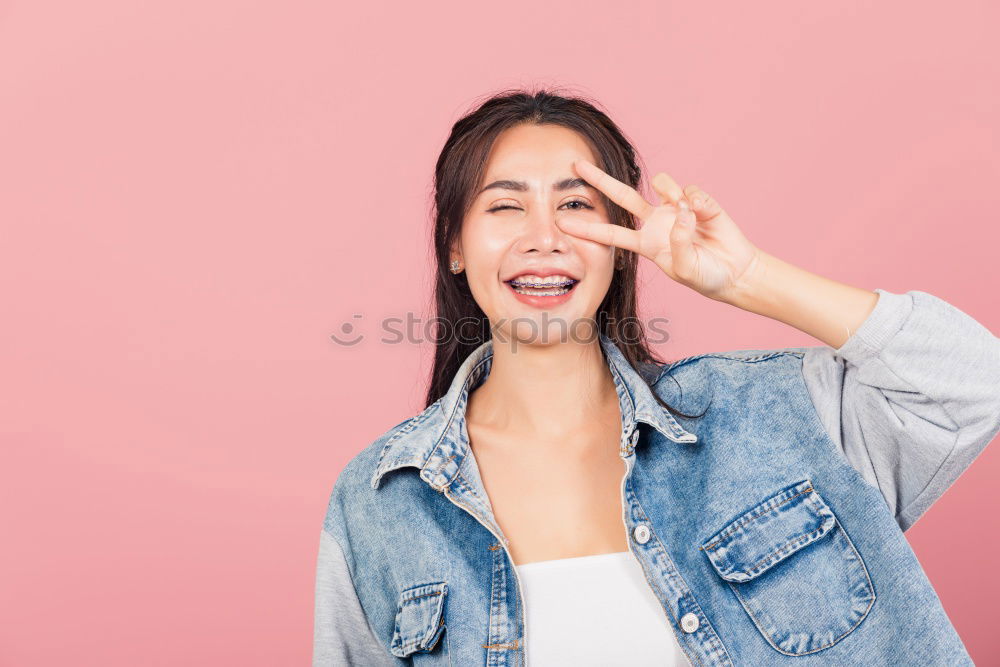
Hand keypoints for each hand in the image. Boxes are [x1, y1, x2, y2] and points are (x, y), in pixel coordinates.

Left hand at [556, 158, 762, 301]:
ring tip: (689, 212)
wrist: (735, 272)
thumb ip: (679, 243)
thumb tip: (681, 211)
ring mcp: (676, 209)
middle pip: (622, 196)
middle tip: (576, 165)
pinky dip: (698, 202)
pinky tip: (705, 215)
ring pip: (661, 182)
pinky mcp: (699, 201)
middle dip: (599, 180)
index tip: (561, 222)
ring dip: (670, 191)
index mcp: (646, 243)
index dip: (587, 227)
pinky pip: (691, 190)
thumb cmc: (706, 276)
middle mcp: (656, 222)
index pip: (610, 233)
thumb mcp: (686, 269)